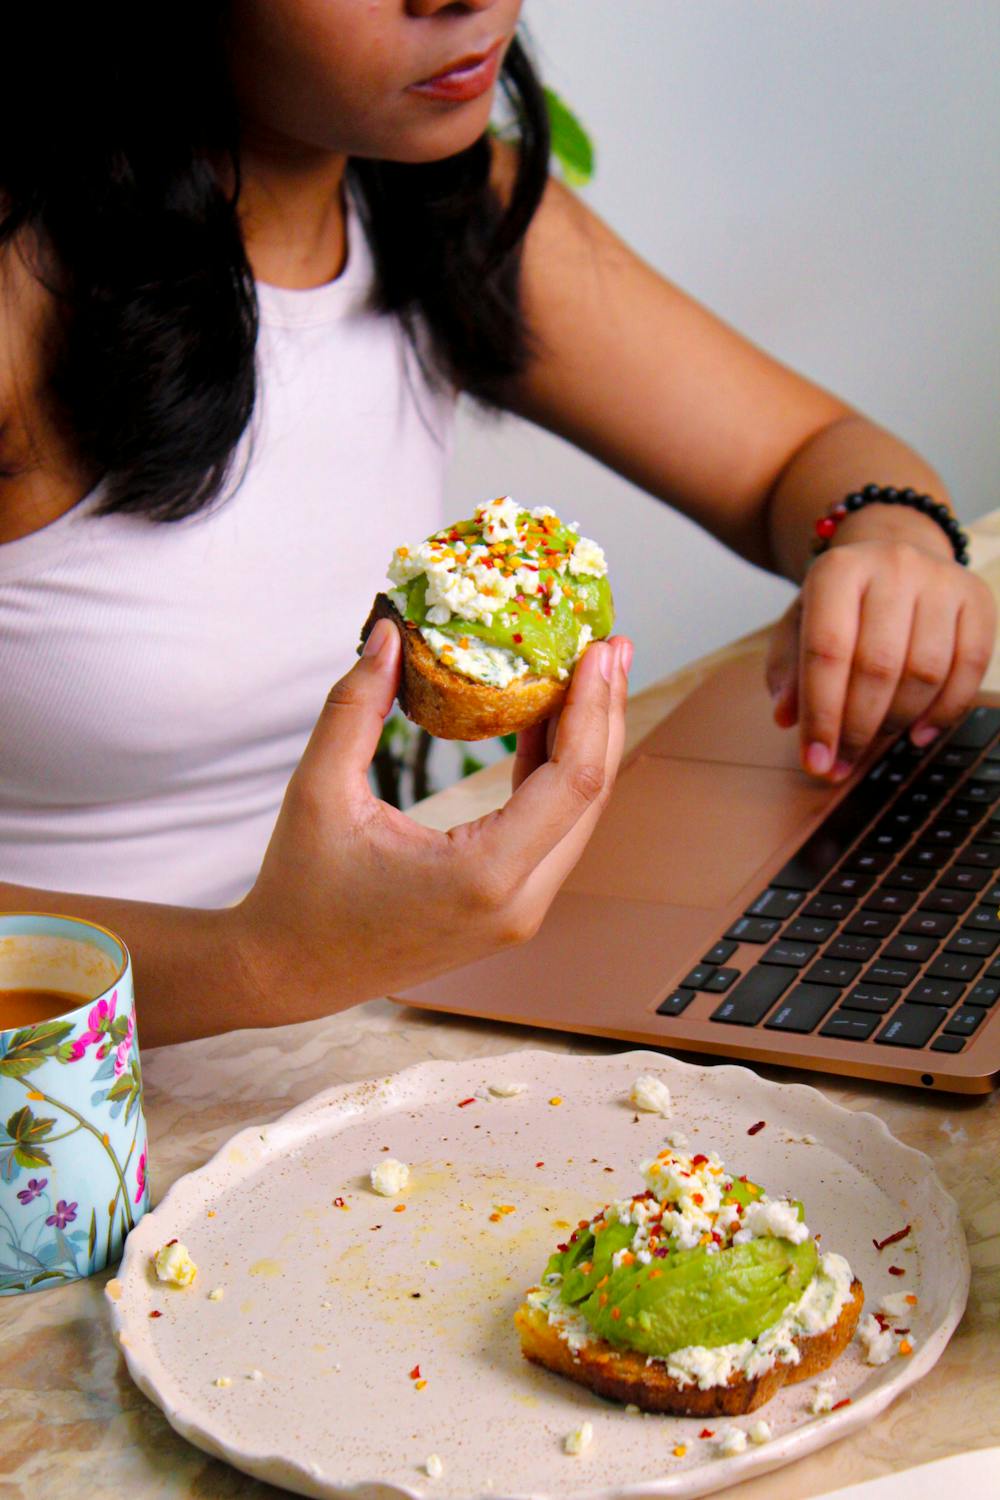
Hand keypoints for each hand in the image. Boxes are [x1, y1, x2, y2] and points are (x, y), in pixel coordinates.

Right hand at [234, 619, 631, 1018]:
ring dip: (586, 743)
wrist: (291, 973)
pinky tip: (547, 722)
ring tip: (588, 674)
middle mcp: (518, 902)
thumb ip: (355, 707)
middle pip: (591, 797)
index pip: (573, 781)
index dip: (594, 708)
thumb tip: (390, 635)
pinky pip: (551, 833)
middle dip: (605, 714)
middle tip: (609, 645)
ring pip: (578, 817)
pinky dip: (556, 775)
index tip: (601, 649)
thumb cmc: (300, 891)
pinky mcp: (510, 909)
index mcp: (483, 875)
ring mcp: (520, 912)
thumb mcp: (317, 790)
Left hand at [766, 537, 995, 780]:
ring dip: (897, 722)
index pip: (827, 652)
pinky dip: (945, 711)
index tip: (815, 762)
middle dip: (858, 729)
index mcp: (837, 570)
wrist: (892, 556)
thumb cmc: (841, 604)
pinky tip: (918, 734)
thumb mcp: (800, 626)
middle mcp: (892, 566)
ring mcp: (940, 579)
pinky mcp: (977, 598)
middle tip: (843, 764)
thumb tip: (787, 718)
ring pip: (925, 671)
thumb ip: (788, 671)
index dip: (821, 715)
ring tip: (875, 742)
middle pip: (878, 666)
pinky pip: (970, 666)